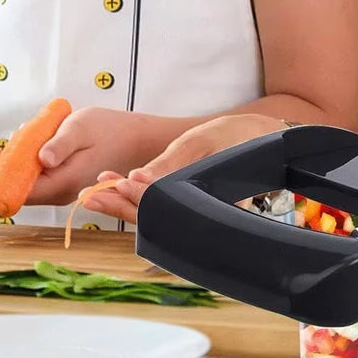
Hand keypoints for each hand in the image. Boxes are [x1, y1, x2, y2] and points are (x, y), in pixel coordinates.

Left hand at [22, 108, 163, 207]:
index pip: (21, 192)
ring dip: (26, 159)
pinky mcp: (68, 184)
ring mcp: (65, 191)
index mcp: (64, 183)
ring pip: (32, 181)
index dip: (3, 174)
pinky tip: (47, 140)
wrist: (135, 139)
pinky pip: (43, 177)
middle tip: (20, 134)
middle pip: (22, 188)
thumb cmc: (109, 129)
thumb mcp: (80, 128)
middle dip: (13, 162)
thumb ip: (59, 144)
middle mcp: (62, 194)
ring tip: (36, 132)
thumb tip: (40, 159)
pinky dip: (37, 160)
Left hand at [82, 113, 285, 224]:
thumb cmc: (239, 139)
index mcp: (208, 200)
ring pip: (154, 217)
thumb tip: (138, 177)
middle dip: (119, 207)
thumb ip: (171, 161)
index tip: (114, 183)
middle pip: (154, 218)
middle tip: (89, 196)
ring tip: (93, 194)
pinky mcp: (190, 207)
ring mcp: (195, 213)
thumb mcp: (204, 141)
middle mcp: (200, 213)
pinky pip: (160, 211)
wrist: (268, 141)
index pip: (165, 205)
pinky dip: (137, 201)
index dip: (138, 196)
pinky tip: (117, 190)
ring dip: (123, 206)